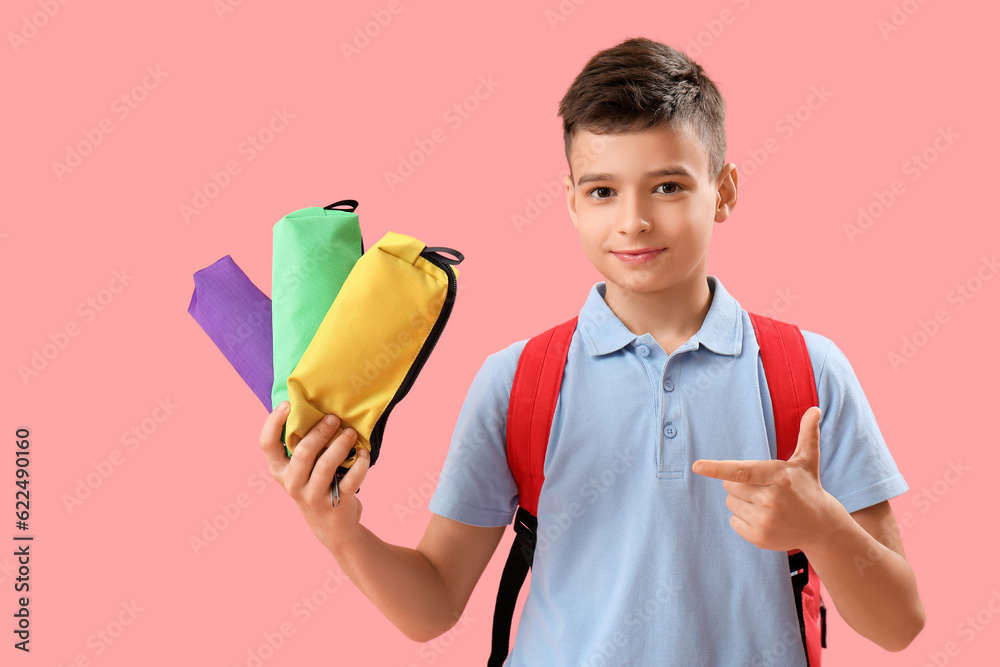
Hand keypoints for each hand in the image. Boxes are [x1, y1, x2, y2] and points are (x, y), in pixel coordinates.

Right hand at [260, 401, 369, 550]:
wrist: (332, 527)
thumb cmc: (316, 485)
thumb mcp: (301, 470)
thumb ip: (301, 445)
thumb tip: (312, 406)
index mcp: (279, 470)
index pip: (267, 444)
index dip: (274, 422)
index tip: (288, 404)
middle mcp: (292, 484)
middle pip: (303, 452)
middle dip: (320, 432)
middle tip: (334, 418)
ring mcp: (313, 496)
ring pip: (327, 465)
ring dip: (341, 445)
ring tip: (351, 432)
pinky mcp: (336, 504)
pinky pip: (351, 480)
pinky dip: (360, 463)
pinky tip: (363, 453)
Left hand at [691, 406, 846, 552]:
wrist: (822, 527)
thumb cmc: (808, 487)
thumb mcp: (807, 460)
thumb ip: (807, 434)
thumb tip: (814, 408)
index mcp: (779, 477)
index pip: (742, 471)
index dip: (717, 468)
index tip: (697, 467)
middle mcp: (771, 499)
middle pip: (731, 485)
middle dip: (740, 483)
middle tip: (762, 487)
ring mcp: (765, 521)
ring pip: (730, 503)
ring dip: (741, 501)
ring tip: (766, 503)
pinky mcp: (759, 537)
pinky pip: (733, 521)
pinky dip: (743, 518)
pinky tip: (764, 518)